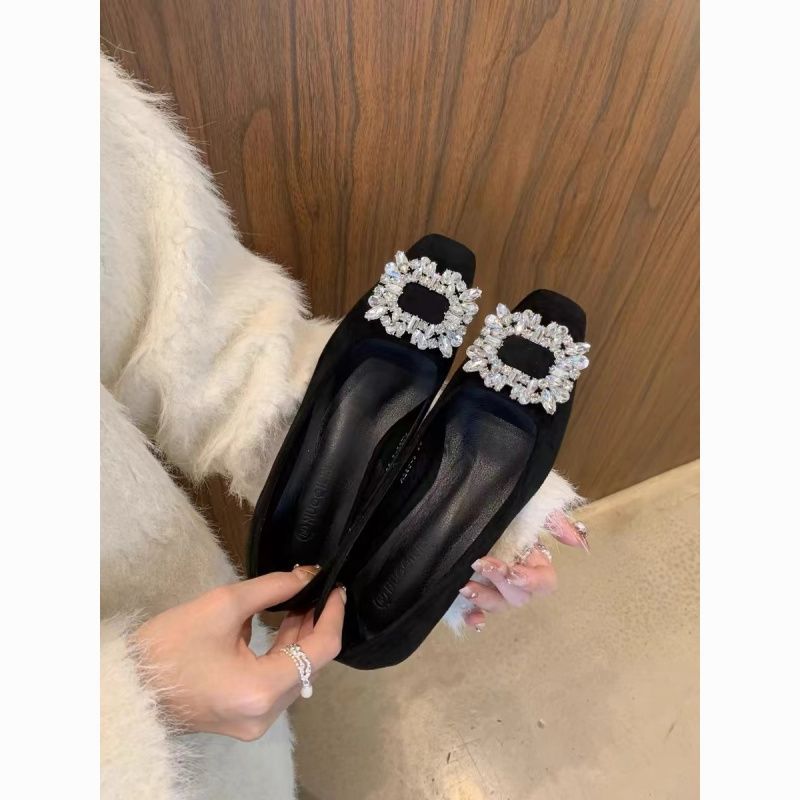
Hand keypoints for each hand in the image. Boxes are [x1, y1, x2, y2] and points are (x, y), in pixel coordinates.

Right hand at [132, 566, 343, 740]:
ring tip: (303, 600)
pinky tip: (284, 623)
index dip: (333, 614)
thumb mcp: (224, 605)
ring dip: (300, 638)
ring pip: (296, 674)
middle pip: (311, 664)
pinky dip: (283, 654)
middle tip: (318, 589)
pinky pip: (277, 684)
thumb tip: (307, 574)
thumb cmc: (170, 644)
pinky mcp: (245, 718)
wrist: (128, 685)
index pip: (321, 650)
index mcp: (262, 689)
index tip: (336, 587)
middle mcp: (266, 713)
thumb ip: (273, 588)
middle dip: (316, 624)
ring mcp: (256, 722)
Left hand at [459, 511, 588, 630]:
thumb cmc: (515, 507)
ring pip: (498, 605)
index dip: (531, 581)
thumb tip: (578, 542)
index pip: (544, 583)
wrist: (479, 501)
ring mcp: (497, 587)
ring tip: (465, 587)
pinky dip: (474, 617)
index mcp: (536, 563)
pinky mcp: (477, 589)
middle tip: (481, 564)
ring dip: (484, 600)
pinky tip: (469, 617)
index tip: (513, 571)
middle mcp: (518, 579)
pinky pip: (477, 612)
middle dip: (501, 584)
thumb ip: (556, 522)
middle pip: (519, 597)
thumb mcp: (535, 505)